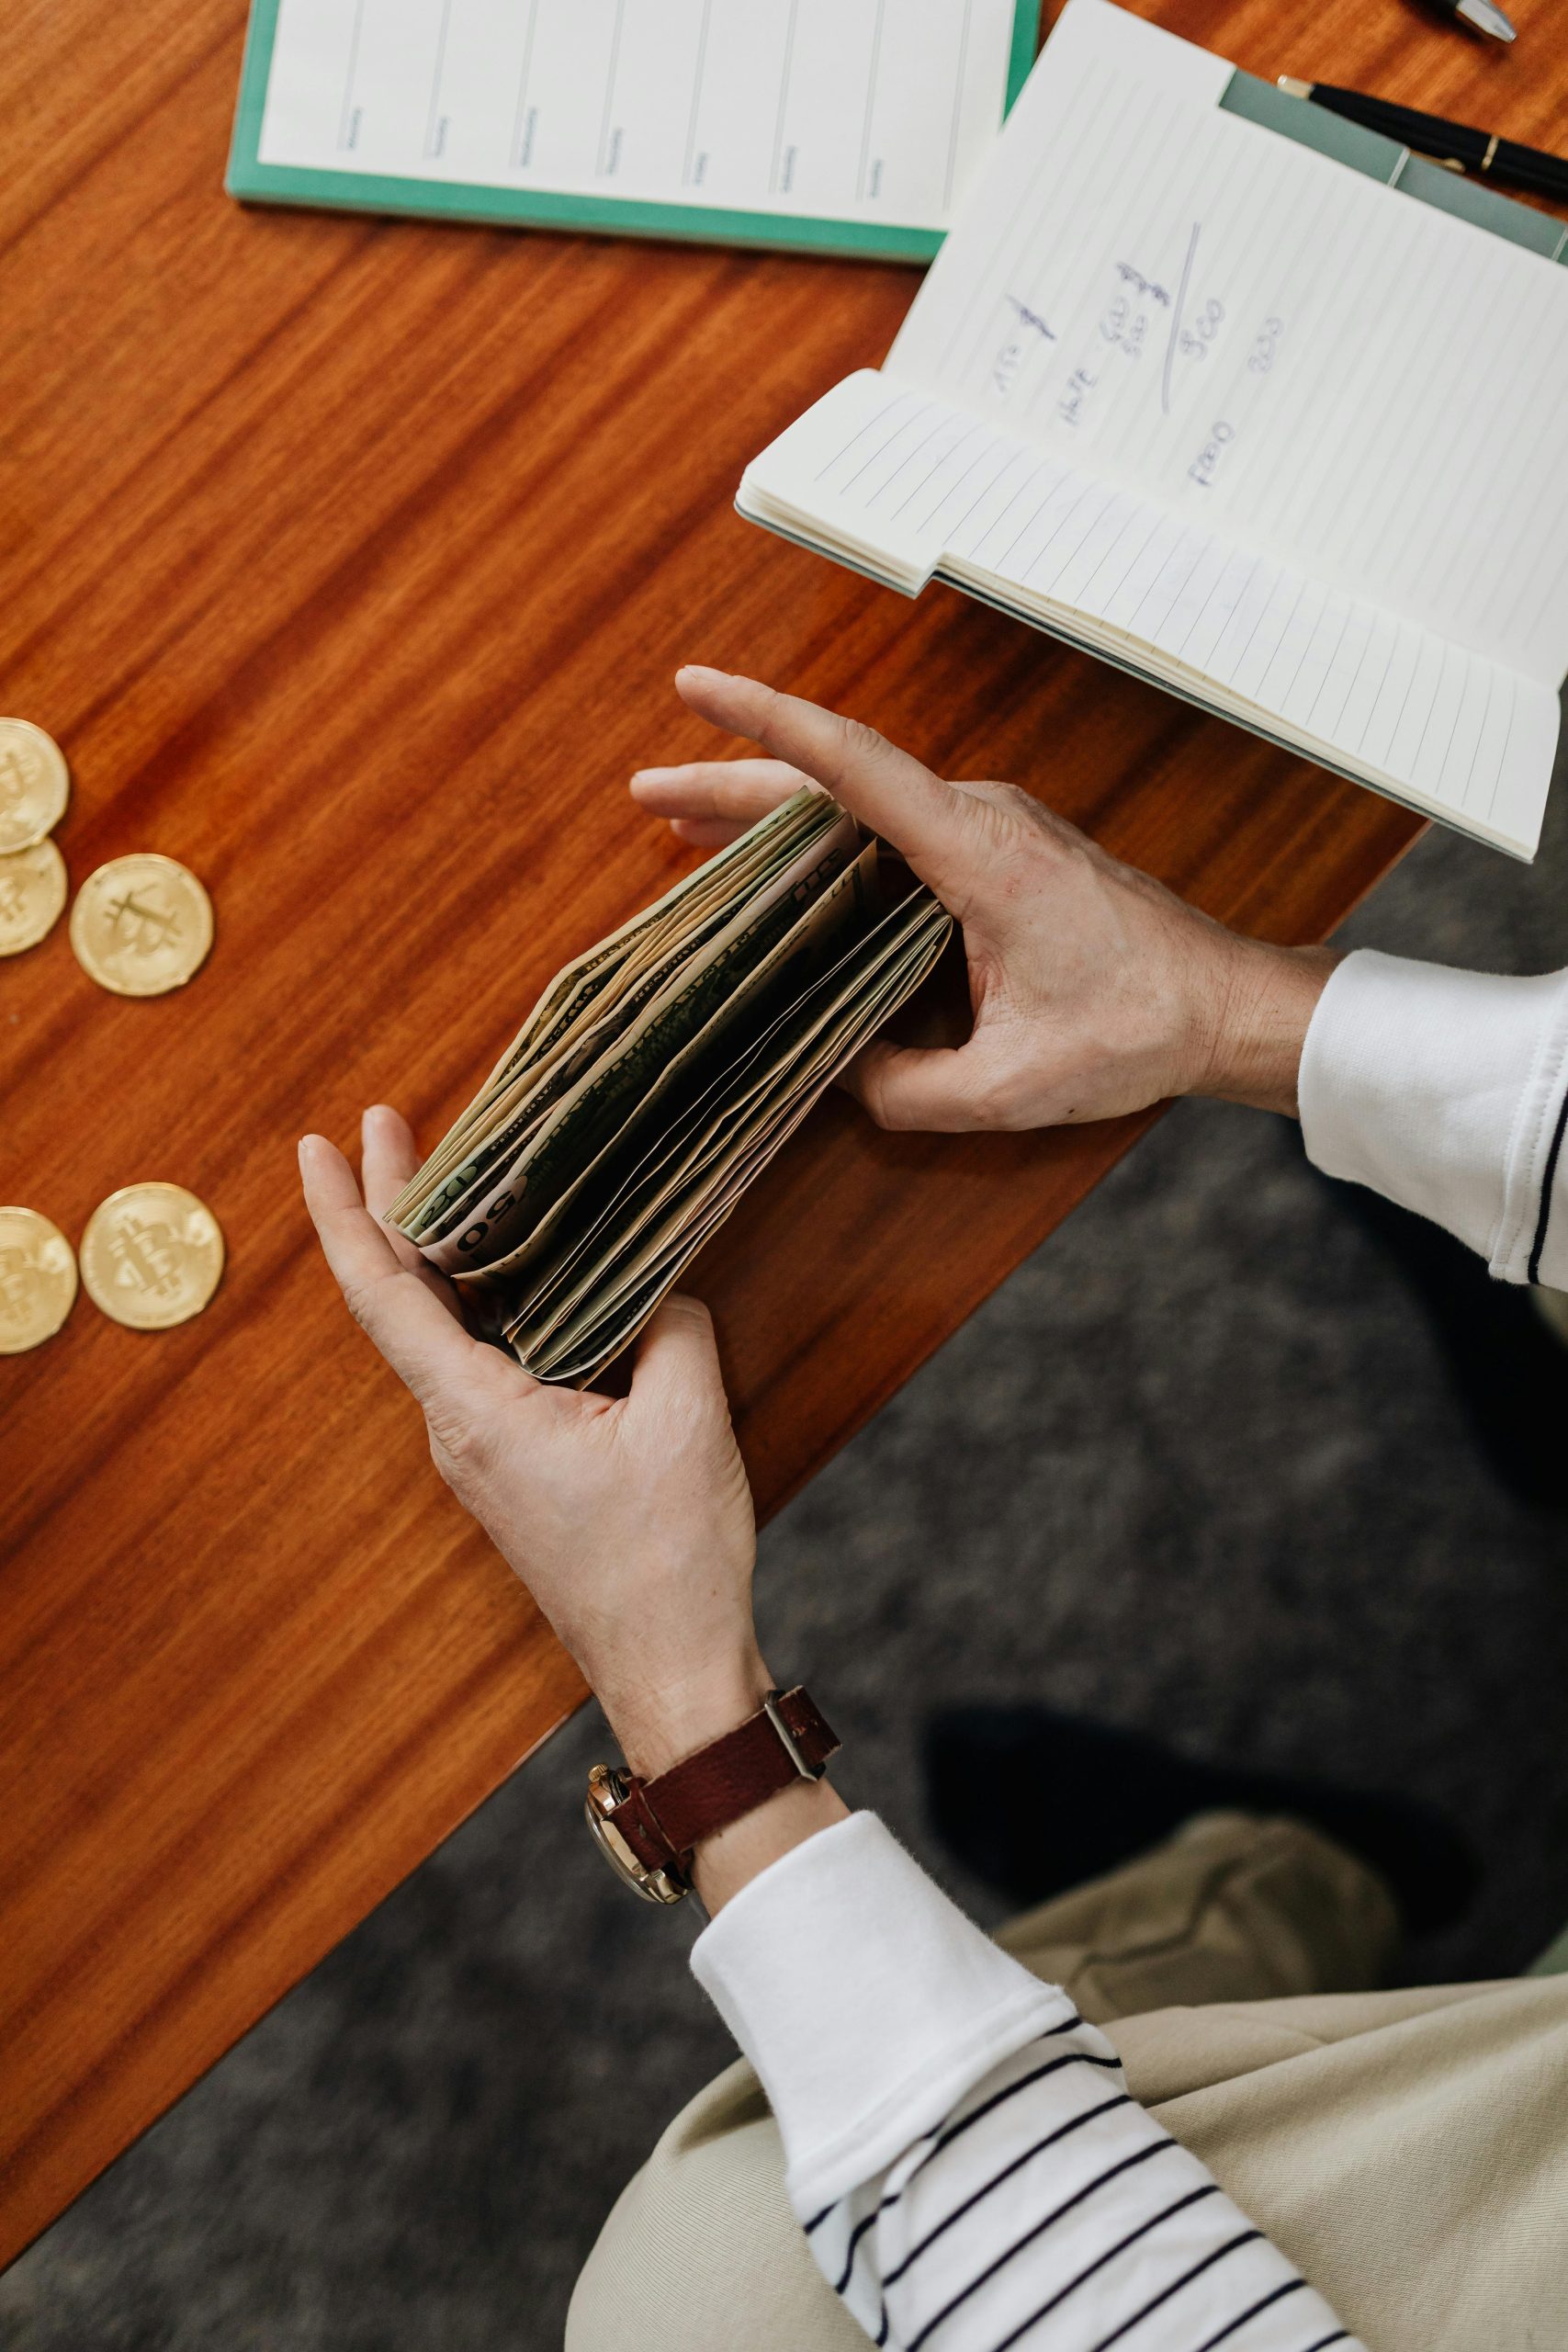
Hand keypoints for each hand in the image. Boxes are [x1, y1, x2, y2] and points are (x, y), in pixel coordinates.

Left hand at [298, 1107, 763, 1777]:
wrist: (673, 1672)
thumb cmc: (669, 1562)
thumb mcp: (689, 1420)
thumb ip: (673, 1327)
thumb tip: (662, 1287)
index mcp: (475, 1411)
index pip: (384, 1295)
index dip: (344, 1214)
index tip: (320, 1146)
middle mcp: (459, 1430)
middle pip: (404, 1301)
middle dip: (392, 1207)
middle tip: (390, 1124)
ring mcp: (483, 1452)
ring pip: (445, 1333)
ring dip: (446, 1254)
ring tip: (465, 1176)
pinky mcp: (517, 1467)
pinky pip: (487, 1366)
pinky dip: (491, 1303)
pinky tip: (529, 1274)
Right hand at [631, 669, 1336, 1128]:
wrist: (1226, 1004)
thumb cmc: (1138, 1030)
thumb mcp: (1010, 1087)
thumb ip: (906, 1091)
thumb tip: (837, 1077)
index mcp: (977, 852)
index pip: (851, 767)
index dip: (764, 724)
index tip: (694, 688)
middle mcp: (979, 819)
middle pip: (834, 782)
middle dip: (734, 781)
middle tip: (646, 788)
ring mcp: (990, 828)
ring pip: (861, 805)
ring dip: (777, 814)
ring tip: (687, 830)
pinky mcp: (998, 853)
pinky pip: (894, 833)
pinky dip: (828, 843)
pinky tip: (785, 875)